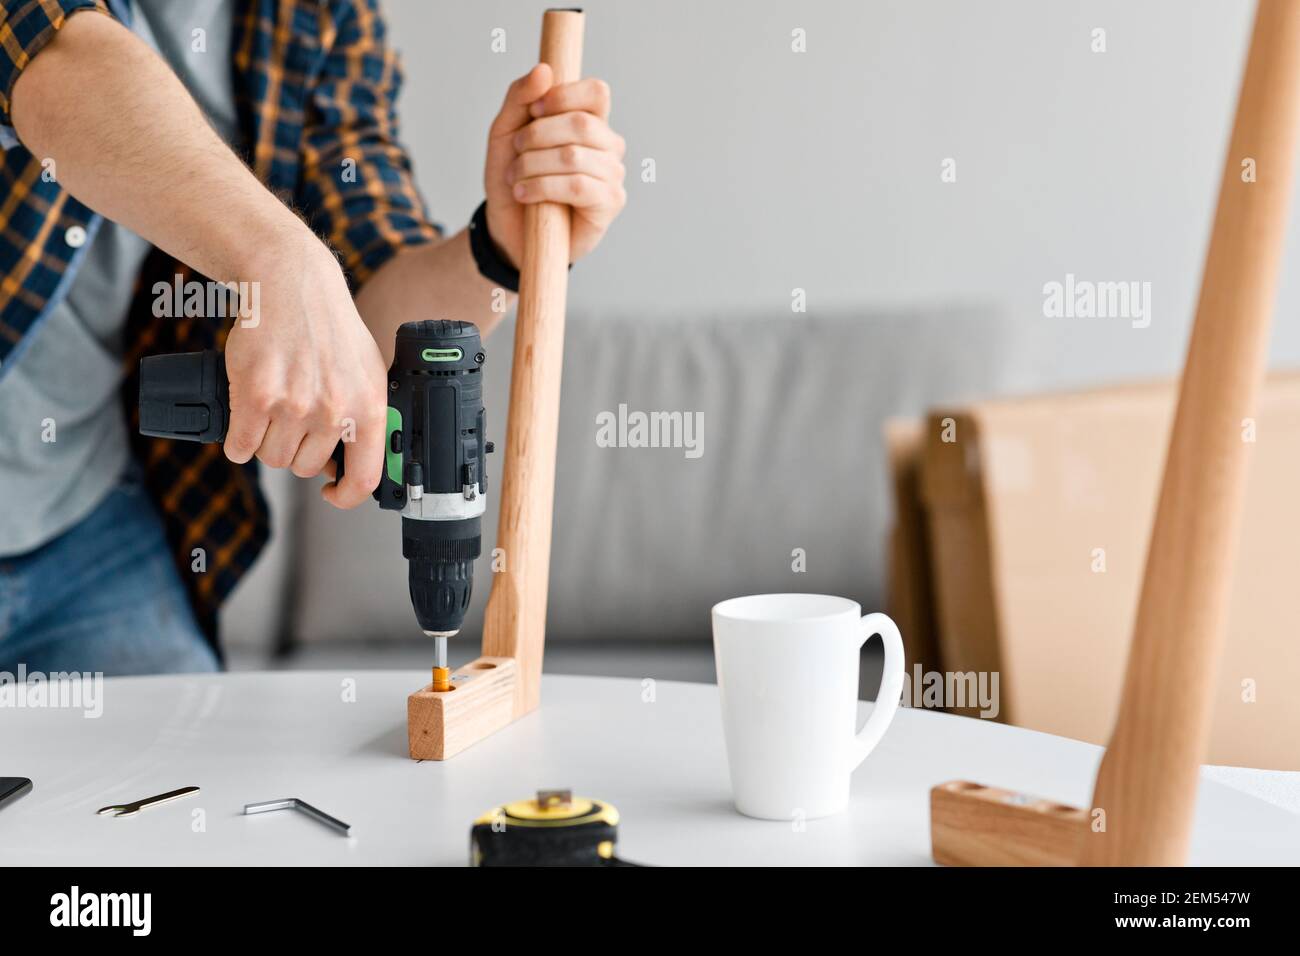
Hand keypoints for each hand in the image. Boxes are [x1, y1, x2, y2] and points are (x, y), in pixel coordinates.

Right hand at [222, 234, 387, 508]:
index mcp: (368, 409)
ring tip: (271, 408)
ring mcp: (295, 406)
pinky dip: (238, 441)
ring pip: (272, 457)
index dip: (346, 496)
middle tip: (291, 419)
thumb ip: (364, 418)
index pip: (364, 479)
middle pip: (305, 468)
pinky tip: (244, 421)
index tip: (332, 492)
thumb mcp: (367, 373)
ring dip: (266, 441)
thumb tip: (351, 463)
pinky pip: (241, 446)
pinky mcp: (256, 397)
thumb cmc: (329, 328)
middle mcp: (335, 412)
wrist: (292, 284)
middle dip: (295, 450)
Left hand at [484, 64, 626, 267]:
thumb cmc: (513, 178)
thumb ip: (520, 97)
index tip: (533, 111)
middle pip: (582, 124)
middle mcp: (608, 146)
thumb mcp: (505, 132)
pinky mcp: (609, 204)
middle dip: (537, 136)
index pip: (597, 93)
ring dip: (533, 165)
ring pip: (574, 156)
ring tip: (515, 178)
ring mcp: (613, 176)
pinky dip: (543, 187)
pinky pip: (578, 186)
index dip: (564, 96)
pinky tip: (525, 195)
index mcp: (591, 122)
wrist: (508, 228)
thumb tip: (545, 70)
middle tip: (516, 152)